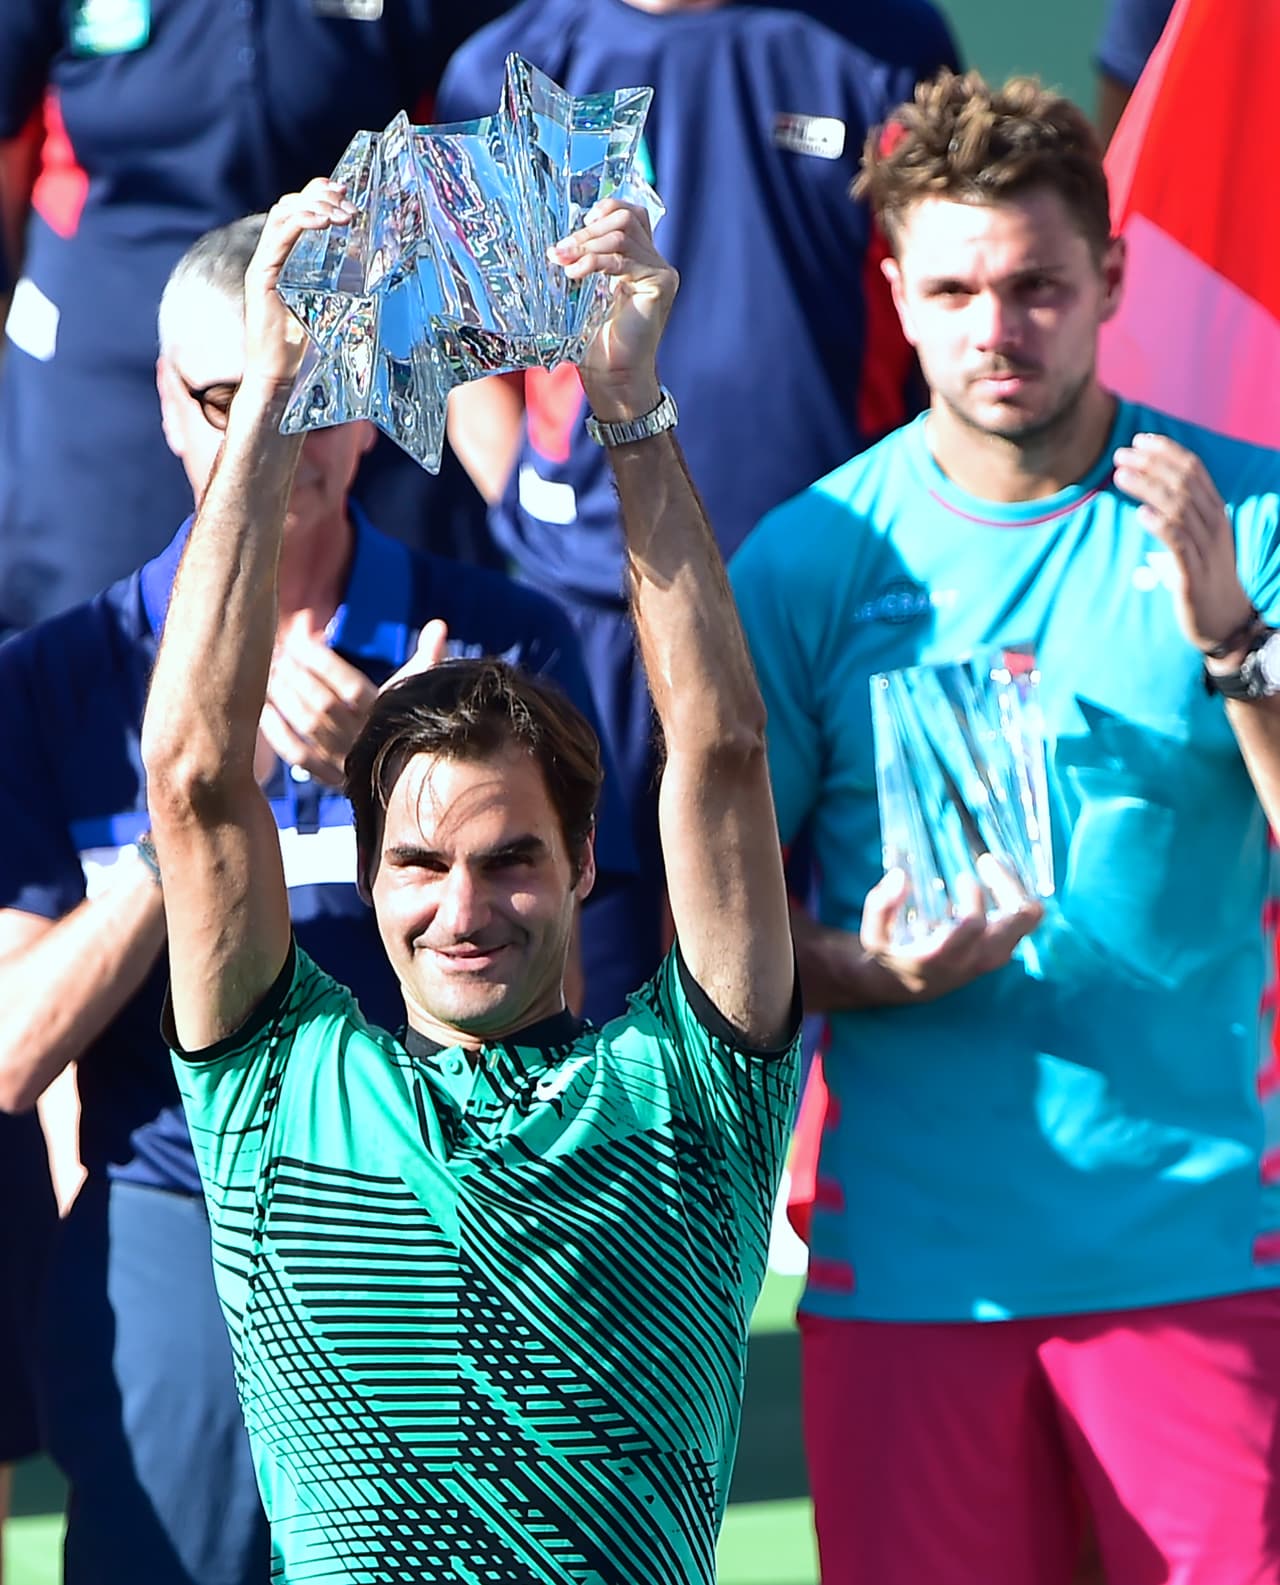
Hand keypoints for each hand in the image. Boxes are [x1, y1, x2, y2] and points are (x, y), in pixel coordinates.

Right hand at [242, 178, 354, 395]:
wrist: (281, 376)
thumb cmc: (307, 347)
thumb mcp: (333, 305)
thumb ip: (346, 282)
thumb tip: (378, 263)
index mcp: (289, 259)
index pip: (300, 212)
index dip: (320, 194)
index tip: (346, 191)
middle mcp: (274, 256)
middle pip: (291, 205)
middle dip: (322, 197)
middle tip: (350, 207)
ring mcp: (265, 264)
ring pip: (282, 214)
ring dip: (314, 206)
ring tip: (341, 214)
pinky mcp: (261, 276)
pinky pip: (276, 237)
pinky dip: (299, 223)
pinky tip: (322, 223)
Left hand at [259, 619, 448, 786]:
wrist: (412, 774)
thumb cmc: (410, 719)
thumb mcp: (420, 687)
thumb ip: (429, 655)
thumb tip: (439, 625)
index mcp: (386, 712)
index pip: (349, 684)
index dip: (322, 660)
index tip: (302, 640)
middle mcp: (364, 737)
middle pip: (323, 702)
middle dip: (297, 675)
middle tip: (278, 654)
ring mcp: (345, 759)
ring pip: (308, 726)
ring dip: (284, 697)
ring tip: (269, 673)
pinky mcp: (330, 778)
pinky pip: (299, 756)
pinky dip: (278, 735)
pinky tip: (264, 711)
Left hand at [551, 199, 677, 419]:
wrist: (613, 379)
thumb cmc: (597, 344)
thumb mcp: (585, 294)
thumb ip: (584, 262)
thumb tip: (558, 241)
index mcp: (639, 261)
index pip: (631, 214)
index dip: (606, 209)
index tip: (578, 226)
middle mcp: (654, 263)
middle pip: (626, 218)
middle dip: (587, 231)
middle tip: (559, 250)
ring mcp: (660, 273)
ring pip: (623, 234)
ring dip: (586, 244)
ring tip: (562, 261)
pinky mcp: (660, 285)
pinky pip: (622, 258)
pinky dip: (593, 261)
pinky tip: (575, 274)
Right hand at [858, 862, 1042, 1004]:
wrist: (909, 986)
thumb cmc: (892, 955)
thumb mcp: (872, 935)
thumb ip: (880, 906)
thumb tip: (901, 876)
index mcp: (945, 956)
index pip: (974, 926)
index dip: (973, 898)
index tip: (962, 878)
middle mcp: (976, 958)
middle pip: (1019, 920)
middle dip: (1008, 885)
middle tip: (986, 863)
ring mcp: (993, 956)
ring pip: (1028, 920)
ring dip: (1015, 889)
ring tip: (992, 867)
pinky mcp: (1000, 950)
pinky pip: (1024, 922)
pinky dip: (1017, 897)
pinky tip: (996, 879)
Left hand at [1112, 433, 1254, 656]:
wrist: (1225, 620)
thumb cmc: (1206, 576)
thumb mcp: (1198, 538)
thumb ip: (1181, 512)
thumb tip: (1152, 486)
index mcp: (1215, 512)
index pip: (1194, 470)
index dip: (1166, 452)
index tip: (1139, 440)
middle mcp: (1214, 525)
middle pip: (1184, 482)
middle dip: (1151, 464)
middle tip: (1120, 455)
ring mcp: (1206, 550)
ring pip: (1179, 508)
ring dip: (1149, 487)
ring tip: (1120, 476)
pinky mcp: (1194, 575)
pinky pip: (1180, 545)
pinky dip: (1162, 526)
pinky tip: (1141, 514)